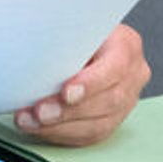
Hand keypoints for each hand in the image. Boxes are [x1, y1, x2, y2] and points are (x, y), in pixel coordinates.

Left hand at [13, 22, 147, 145]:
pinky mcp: (113, 118)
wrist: (80, 42)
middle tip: (40, 112)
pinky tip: (39, 128)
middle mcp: (133, 74)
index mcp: (126, 45)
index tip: (66, 93)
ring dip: (60, 127)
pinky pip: (90, 134)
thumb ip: (60, 39)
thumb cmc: (72, 31)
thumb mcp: (70, 27)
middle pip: (108, 100)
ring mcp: (127, 99)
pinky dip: (61, 134)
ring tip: (30, 122)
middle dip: (69, 111)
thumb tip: (30, 50)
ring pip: (99, 123)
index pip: (115, 67)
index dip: (91, 83)